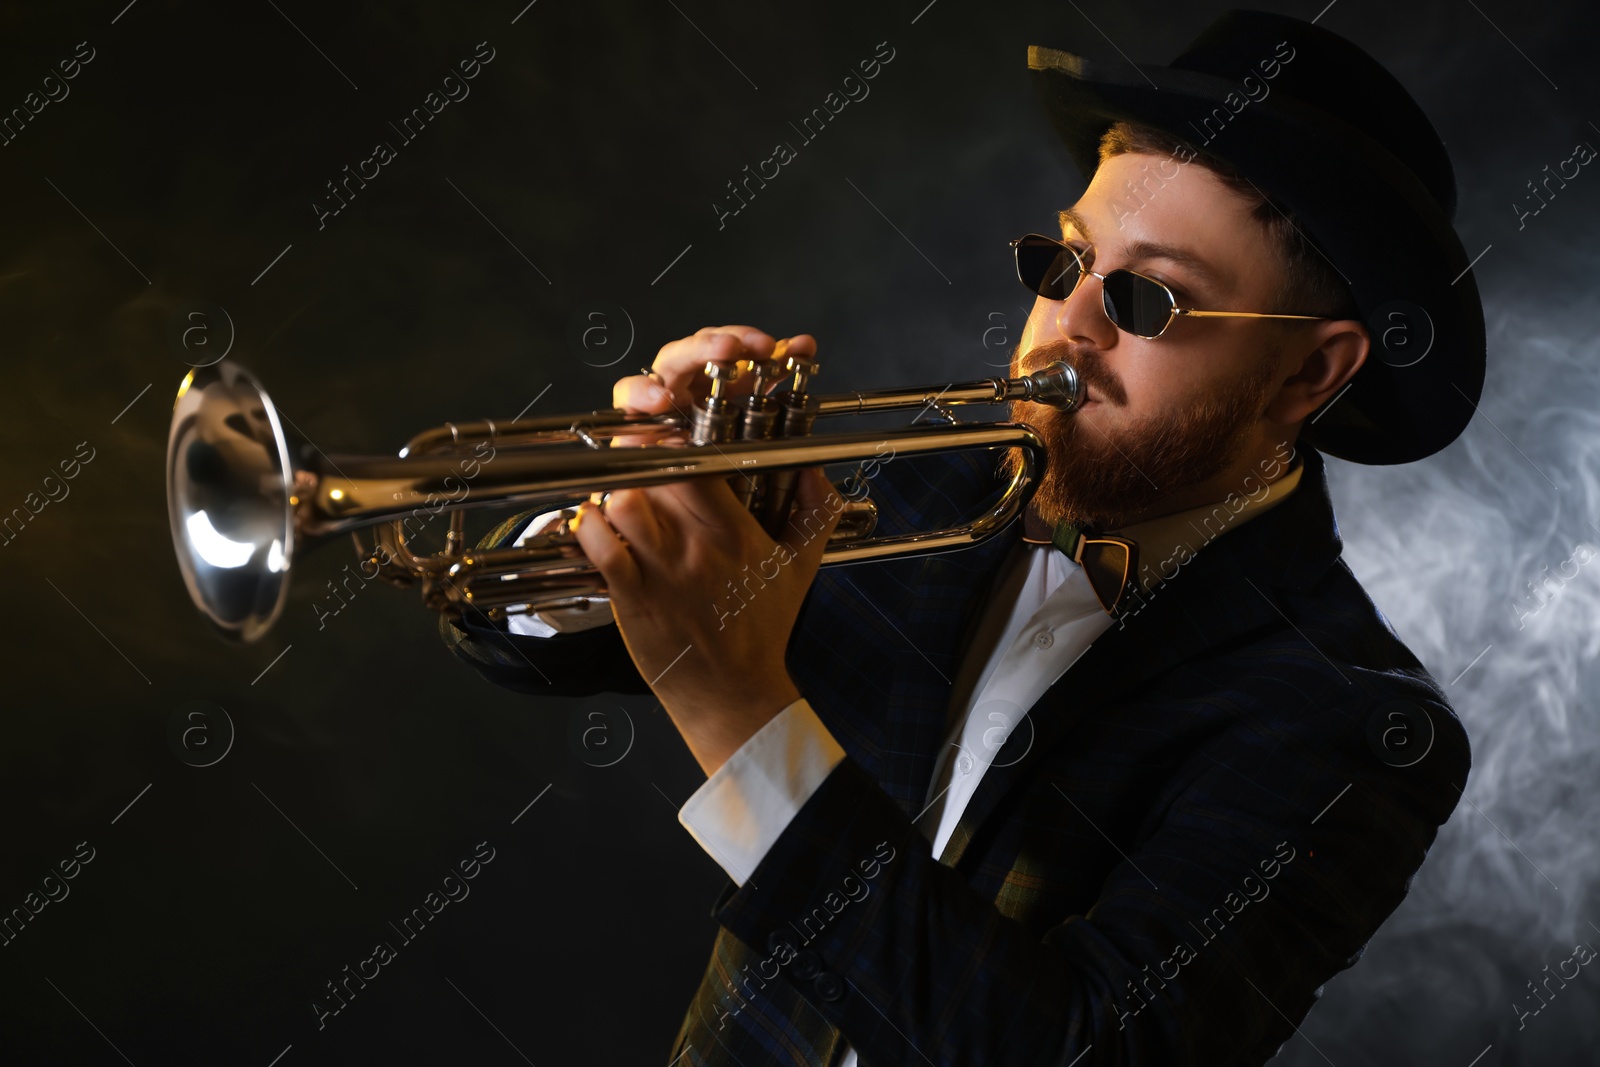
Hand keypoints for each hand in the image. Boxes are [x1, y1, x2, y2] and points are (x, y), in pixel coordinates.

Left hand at [570, 326, 837, 777]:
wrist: (735, 695)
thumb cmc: (762, 630)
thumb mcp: (801, 568)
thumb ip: (814, 513)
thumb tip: (814, 470)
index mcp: (736, 532)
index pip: (701, 461)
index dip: (678, 441)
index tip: (672, 438)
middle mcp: (697, 546)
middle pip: (656, 472)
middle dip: (642, 460)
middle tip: (638, 462)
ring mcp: (661, 570)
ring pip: (622, 499)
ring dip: (613, 492)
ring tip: (619, 497)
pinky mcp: (631, 597)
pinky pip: (598, 544)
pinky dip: (590, 528)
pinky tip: (596, 529)